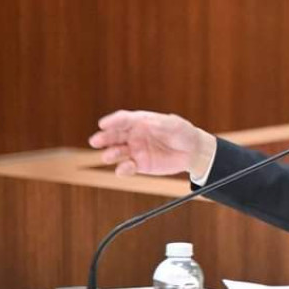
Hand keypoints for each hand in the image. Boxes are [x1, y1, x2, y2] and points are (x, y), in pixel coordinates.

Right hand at [88, 110, 215, 177]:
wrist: (192, 152)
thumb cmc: (183, 133)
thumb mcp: (176, 125)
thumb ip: (162, 124)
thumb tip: (149, 123)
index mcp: (141, 121)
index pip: (123, 119)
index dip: (113, 121)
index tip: (103, 124)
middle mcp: (134, 135)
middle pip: (114, 135)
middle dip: (104, 137)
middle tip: (96, 141)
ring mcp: (135, 150)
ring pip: (116, 151)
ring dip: (110, 154)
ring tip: (108, 156)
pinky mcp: (139, 164)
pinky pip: (127, 167)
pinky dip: (123, 169)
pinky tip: (123, 169)